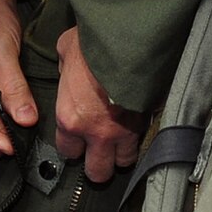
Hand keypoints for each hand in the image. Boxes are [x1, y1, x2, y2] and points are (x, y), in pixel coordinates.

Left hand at [53, 26, 144, 183]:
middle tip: (99, 154)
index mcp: (70, 118)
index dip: (73, 148)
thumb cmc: (93, 44)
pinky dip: (139, 142)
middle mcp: (96, 133)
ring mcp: (124, 132)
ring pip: (124, 163)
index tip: (77, 142)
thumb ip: (65, 70)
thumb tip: (69, 72)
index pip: (68, 152)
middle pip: (97, 172)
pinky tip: (137, 132)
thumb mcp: (66, 52)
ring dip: (121, 156)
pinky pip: (143, 145)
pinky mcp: (146, 124)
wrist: (127, 39)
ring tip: (120, 145)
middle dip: (97, 166)